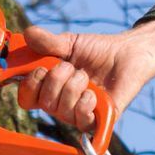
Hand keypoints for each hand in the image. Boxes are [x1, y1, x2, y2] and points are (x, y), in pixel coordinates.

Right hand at [15, 20, 154, 130]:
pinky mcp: (97, 120)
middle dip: (57, 80)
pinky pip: (81, 119)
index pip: (27, 98)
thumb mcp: (69, 42)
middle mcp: (60, 104)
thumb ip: (47, 41)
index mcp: (49, 87)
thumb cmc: (98, 50)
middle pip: (44, 103)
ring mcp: (77, 113)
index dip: (30, 85)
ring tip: (87, 77)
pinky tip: (95, 92)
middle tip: (72, 67)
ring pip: (61, 110)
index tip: (41, 68)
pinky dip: (86, 102)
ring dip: (74, 87)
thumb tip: (27, 34)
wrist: (127, 54)